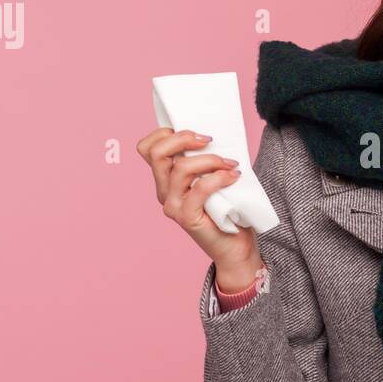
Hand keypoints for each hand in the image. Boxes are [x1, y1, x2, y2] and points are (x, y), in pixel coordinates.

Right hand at [136, 127, 260, 272]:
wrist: (235, 248)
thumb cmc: (228, 210)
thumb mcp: (211, 178)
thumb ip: (203, 160)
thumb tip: (213, 135)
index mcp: (165, 180)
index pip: (147, 149)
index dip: (165, 133)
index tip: (195, 135)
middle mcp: (164, 192)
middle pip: (157, 153)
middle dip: (184, 137)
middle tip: (210, 140)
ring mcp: (173, 206)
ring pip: (180, 168)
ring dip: (210, 159)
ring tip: (230, 164)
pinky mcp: (187, 218)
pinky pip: (199, 188)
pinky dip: (219, 177)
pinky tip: (234, 176)